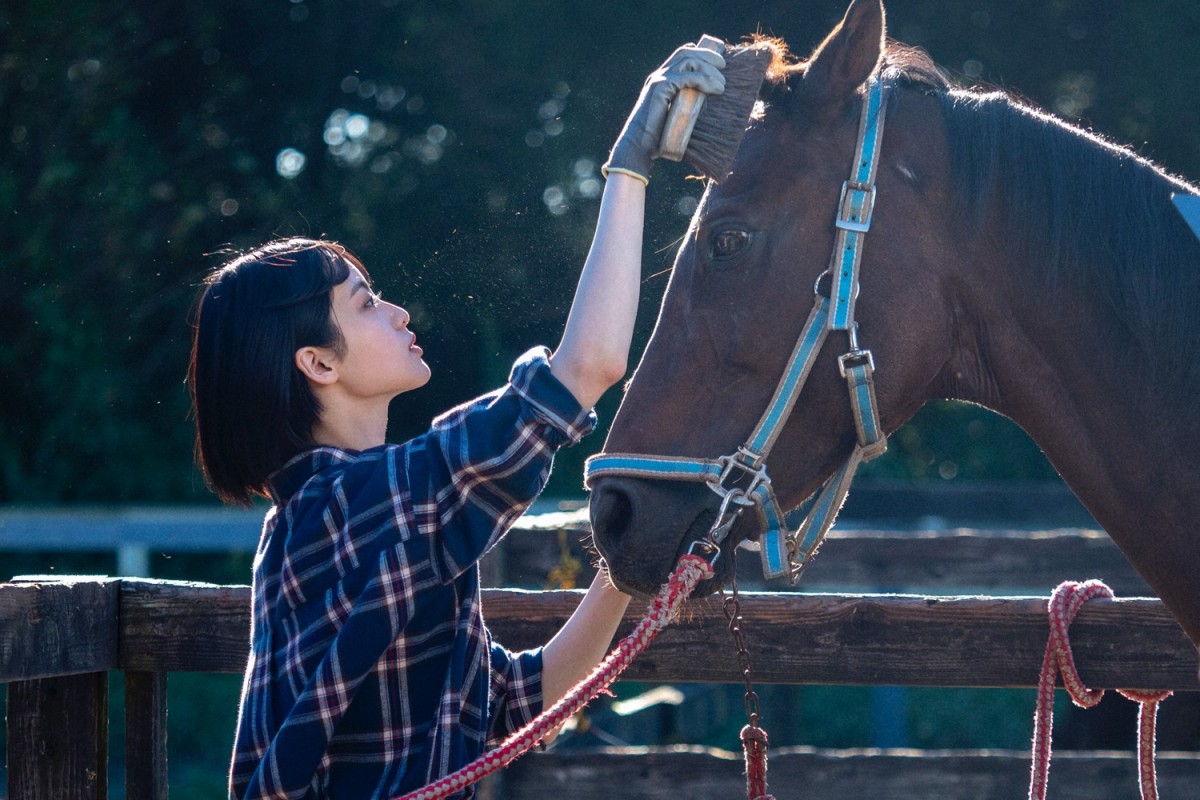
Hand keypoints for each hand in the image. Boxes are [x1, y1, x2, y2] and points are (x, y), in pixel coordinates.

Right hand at [603, 43, 725, 183]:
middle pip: (686, 53)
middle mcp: (658, 76)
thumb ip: (688, 106)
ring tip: (721, 84)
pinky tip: (715, 88)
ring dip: (709, 69)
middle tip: (724, 66)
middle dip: (708, 56)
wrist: (639, 147)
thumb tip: (706, 103)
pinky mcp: (660, 88)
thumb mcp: (676, 116)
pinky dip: (704, 80)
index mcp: (661, 80)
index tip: (718, 62)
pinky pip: (687, 77)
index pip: (681, 55)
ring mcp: (658, 80)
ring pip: (688, 61)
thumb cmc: (657, 138)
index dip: (701, 53)